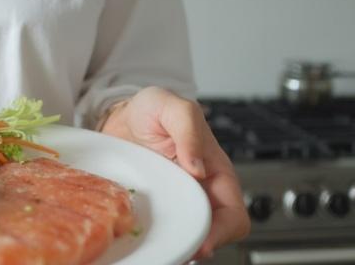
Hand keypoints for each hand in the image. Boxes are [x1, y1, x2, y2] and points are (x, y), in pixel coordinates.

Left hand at [100, 87, 249, 260]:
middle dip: (198, 245)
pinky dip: (155, 238)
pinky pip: (160, 231)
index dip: (223, 232)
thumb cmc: (151, 110)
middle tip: (177, 251)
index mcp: (216, 172)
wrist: (121, 116)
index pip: (234, 214)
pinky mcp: (155, 208)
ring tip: (158, 246)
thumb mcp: (168, 104)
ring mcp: (176, 202)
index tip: (202, 242)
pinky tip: (141, 236)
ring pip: (186, 236)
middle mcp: (199, 192)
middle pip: (211, 233)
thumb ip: (187, 127)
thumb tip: (198, 166)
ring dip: (176, 244)